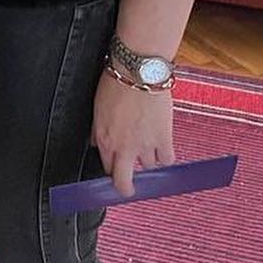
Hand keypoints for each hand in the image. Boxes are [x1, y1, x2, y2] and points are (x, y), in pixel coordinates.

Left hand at [91, 69, 174, 197]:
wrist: (138, 73)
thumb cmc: (116, 84)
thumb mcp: (98, 109)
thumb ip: (97, 131)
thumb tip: (95, 142)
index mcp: (104, 139)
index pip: (107, 168)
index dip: (112, 170)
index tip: (115, 171)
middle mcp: (123, 147)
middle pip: (124, 182)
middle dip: (126, 188)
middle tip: (129, 189)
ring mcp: (144, 146)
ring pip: (148, 168)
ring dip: (148, 161)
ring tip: (148, 149)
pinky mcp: (164, 139)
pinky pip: (167, 159)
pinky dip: (166, 157)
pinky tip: (163, 149)